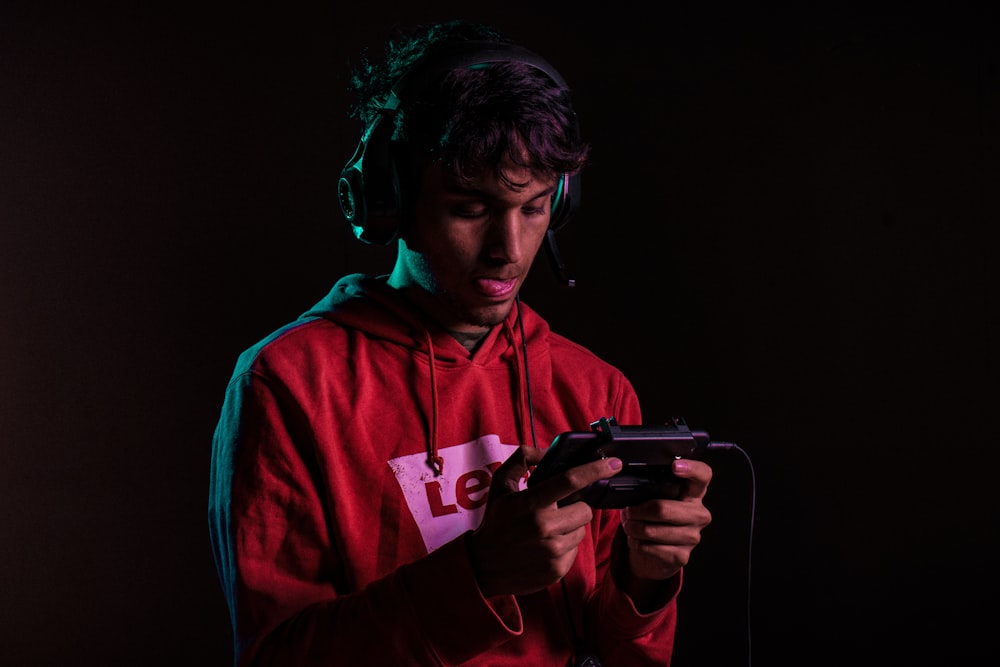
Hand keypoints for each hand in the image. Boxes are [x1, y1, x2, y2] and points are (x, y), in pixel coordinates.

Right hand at [467, 445, 623, 596]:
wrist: (483, 566)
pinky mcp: (557, 570)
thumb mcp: (500, 484)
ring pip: (582, 530)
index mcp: (530, 503)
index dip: (595, 469)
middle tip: (558, 510)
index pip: (570, 481)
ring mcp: (552, 551)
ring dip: (570, 526)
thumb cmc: (495, 521)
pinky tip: (547, 546)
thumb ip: (522, 460)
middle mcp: (543, 527)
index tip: (614, 463)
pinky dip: (565, 545)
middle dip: (576, 507)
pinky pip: (575, 550)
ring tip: (548, 529)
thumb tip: (545, 452)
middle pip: (585, 509)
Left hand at [620, 459, 713, 582]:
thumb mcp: (656, 499)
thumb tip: (633, 486)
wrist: (657, 554)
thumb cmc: (655, 519)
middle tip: (628, 512)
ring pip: (651, 530)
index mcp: (694, 494)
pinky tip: (637, 540)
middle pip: (662, 508)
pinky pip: (649, 548)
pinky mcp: (682, 556)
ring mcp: (693, 536)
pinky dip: (636, 543)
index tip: (674, 466)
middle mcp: (698, 514)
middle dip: (637, 511)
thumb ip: (652, 488)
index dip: (691, 469)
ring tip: (630, 526)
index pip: (703, 475)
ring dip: (633, 528)